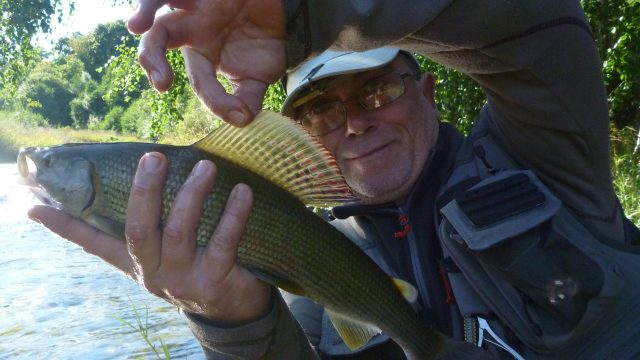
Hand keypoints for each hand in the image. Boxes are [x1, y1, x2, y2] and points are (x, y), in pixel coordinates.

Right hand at [28, 152, 271, 322]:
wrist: (234, 311)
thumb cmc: (199, 266)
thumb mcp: (169, 251)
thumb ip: (157, 222)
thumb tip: (149, 177)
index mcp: (137, 262)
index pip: (94, 244)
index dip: (65, 226)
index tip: (33, 206)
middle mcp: (153, 272)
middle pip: (138, 230)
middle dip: (143, 192)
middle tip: (153, 157)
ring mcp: (182, 279)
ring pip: (179, 233)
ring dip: (192, 197)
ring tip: (206, 167)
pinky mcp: (214, 283)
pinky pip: (223, 243)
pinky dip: (233, 215)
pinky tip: (242, 192)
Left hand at [127, 0, 286, 125]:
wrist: (286, 12)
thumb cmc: (266, 42)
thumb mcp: (260, 74)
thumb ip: (248, 98)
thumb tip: (244, 120)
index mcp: (201, 56)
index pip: (200, 81)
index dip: (217, 100)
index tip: (240, 115)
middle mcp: (191, 29)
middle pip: (159, 39)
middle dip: (152, 59)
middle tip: (162, 84)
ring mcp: (195, 3)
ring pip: (158, 1)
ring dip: (144, 10)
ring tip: (136, 26)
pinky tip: (163, 8)